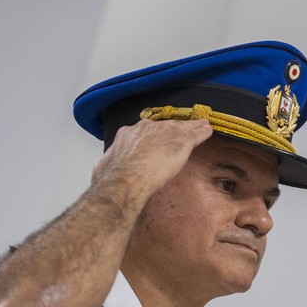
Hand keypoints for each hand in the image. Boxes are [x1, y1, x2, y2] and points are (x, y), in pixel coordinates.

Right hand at [91, 118, 212, 199]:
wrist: (125, 180)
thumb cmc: (113, 177)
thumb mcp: (103, 168)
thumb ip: (105, 166)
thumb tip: (100, 170)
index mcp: (128, 135)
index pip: (142, 131)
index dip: (150, 136)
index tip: (153, 141)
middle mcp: (146, 130)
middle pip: (162, 126)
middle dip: (170, 129)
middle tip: (176, 134)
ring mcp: (165, 133)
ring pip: (180, 127)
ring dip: (190, 127)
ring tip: (199, 126)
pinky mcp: (181, 141)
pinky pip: (195, 133)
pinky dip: (202, 131)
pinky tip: (207, 130)